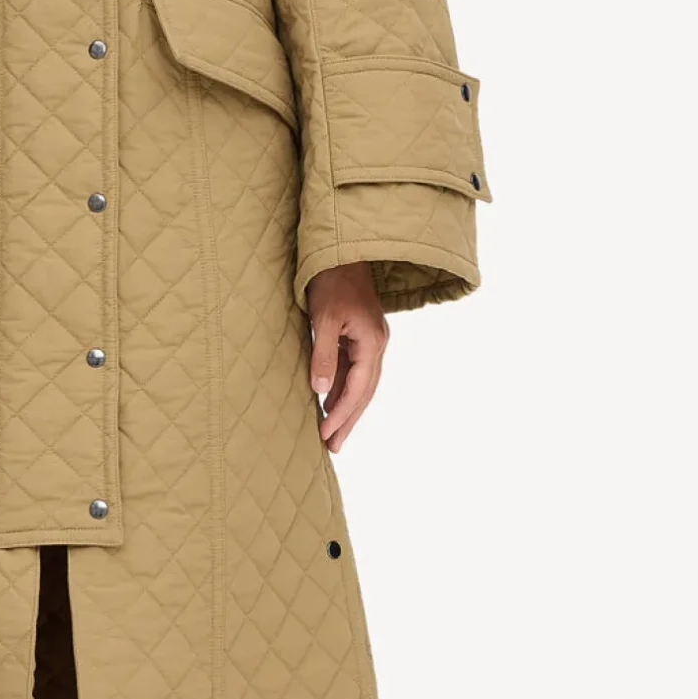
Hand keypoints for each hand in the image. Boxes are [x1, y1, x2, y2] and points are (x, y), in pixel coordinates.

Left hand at [306, 261, 387, 451]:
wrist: (342, 251)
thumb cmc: (331, 281)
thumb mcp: (323, 319)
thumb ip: (323, 355)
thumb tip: (320, 390)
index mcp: (373, 342)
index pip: (358, 388)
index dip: (342, 413)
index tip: (325, 433)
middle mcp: (377, 344)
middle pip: (365, 392)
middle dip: (349, 419)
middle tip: (333, 446)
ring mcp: (371, 340)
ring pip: (361, 384)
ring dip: (347, 408)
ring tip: (332, 433)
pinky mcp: (361, 336)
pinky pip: (354, 370)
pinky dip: (343, 389)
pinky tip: (331, 402)